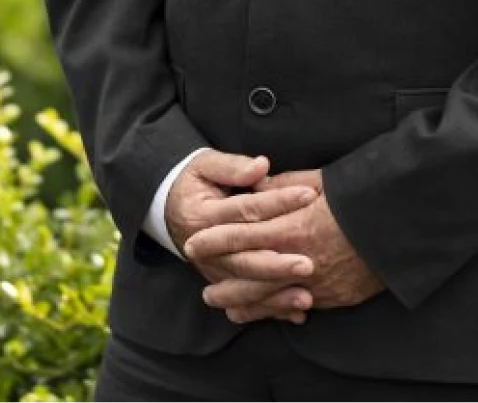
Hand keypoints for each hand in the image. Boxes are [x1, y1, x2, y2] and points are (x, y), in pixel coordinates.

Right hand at [166, 150, 317, 323]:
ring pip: (245, 286)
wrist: (168, 205)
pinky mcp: (219, 281)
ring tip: (307, 297)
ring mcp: (212, 269)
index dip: (279, 202)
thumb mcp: (205, 164)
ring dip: (276, 295)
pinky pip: (244, 300)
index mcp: (203, 216)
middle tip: (310, 264)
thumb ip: (233, 167)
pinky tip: (295, 314)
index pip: (247, 209)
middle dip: (278, 264)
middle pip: (245, 259)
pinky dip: (269, 309)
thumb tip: (262, 166)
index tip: (308, 195)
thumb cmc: (193, 180)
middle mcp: (206, 249)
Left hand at [185, 168, 383, 322]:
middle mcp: (301, 258)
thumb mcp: (321, 180)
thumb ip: (284, 185)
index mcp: (294, 225)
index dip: (216, 239)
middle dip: (224, 283)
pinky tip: (263, 315)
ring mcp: (318, 281)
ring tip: (224, 307)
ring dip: (243, 303)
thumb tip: (257, 185)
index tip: (193, 243)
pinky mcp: (336, 296)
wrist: (403, 223)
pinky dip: (276, 311)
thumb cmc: (362, 194)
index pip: (244, 233)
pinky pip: (298, 306)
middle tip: (203, 291)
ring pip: (271, 298)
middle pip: (251, 274)